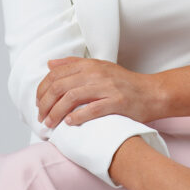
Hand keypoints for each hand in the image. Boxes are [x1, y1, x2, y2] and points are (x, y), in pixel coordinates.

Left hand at [35, 56, 161, 127]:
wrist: (152, 92)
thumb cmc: (124, 82)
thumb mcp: (99, 67)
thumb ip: (74, 64)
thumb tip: (50, 64)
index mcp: (90, 65)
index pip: (56, 74)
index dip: (42, 90)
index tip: (38, 103)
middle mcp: (96, 73)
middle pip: (60, 86)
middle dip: (45, 104)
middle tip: (41, 117)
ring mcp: (107, 87)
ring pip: (71, 98)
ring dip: (56, 113)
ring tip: (50, 124)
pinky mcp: (117, 102)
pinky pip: (92, 109)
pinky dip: (77, 117)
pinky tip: (69, 124)